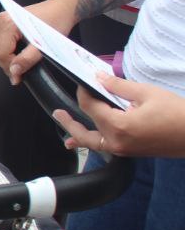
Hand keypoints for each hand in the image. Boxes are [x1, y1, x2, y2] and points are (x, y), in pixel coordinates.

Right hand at [0, 0, 75, 84]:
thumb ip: (28, 59)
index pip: (0, 52)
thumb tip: (14, 72)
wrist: (59, 9)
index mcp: (9, 23)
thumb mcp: (44, 45)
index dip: (8, 67)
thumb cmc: (55, 23)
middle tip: (18, 69)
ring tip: (13, 58)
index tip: (18, 77)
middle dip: (4, 62)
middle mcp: (0, 19)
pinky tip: (2, 47)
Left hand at [54, 74, 184, 157]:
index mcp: (118, 125)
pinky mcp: (131, 152)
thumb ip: (118, 86)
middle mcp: (117, 141)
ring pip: (92, 142)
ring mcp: (123, 149)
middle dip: (70, 120)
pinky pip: (105, 147)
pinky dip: (92, 143)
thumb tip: (98, 78)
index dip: (84, 92)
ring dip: (77, 134)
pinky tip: (83, 142)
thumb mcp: (147, 93)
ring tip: (65, 128)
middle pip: (86, 128)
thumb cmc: (177, 113)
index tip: (85, 82)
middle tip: (57, 113)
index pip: (90, 106)